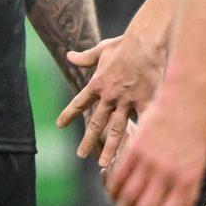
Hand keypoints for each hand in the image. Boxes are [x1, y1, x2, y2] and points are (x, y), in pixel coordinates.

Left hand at [55, 33, 164, 166]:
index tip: (59, 125)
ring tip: (103, 163)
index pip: (79, 102)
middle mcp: (109, 96)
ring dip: (109, 147)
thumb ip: (85, 57)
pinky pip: (142, 124)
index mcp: (97, 84)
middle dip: (88, 139)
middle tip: (80, 154)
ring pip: (116, 129)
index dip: (69, 113)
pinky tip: (136, 153)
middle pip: (96, 122)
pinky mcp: (145, 101)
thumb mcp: (101, 49)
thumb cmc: (124, 44)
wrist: (145, 42)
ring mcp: (126, 101)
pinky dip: (139, 138)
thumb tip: (69, 56)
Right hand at [105, 81, 205, 205]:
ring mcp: (150, 161)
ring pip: (130, 196)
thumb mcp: (200, 164)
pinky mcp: (136, 148)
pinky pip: (121, 174)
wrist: (186, 100)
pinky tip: (113, 198)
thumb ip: (190, 193)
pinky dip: (114, 189)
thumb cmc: (196, 133)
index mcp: (187, 181)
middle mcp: (168, 175)